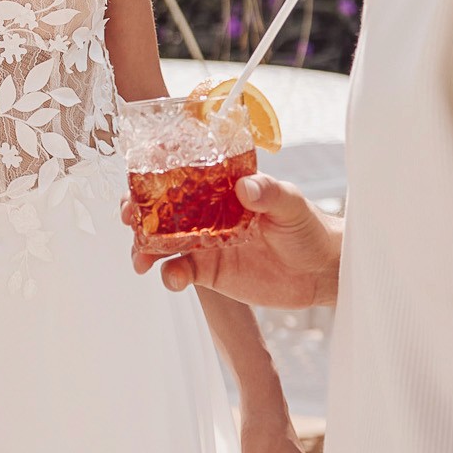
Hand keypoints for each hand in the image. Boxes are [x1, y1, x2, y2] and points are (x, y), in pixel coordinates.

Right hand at [124, 173, 341, 309]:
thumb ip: (270, 193)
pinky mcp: (209, 272)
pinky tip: (173, 279)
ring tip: (141, 260)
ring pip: (162, 242)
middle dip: (138, 212)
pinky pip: (180, 273)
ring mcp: (205, 242)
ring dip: (144, 248)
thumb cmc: (310, 227)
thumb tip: (245, 187)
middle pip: (161, 208)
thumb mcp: (292, 204)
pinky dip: (170, 276)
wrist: (323, 271)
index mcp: (222, 187)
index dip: (154, 173)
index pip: (182, 173)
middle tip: (130, 218)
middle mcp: (207, 213)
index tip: (137, 176)